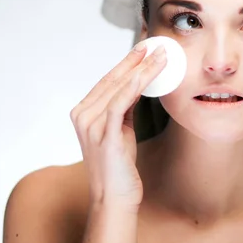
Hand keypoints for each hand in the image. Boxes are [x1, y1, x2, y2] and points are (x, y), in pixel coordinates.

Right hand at [70, 42, 166, 210]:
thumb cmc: (118, 167)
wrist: (114, 199)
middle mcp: (82, 115)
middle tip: (155, 44)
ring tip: (160, 55)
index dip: (127, 62)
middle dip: (136, 60)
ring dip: (141, 68)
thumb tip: (137, 86)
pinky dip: (135, 84)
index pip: (107, 80)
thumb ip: (122, 109)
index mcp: (83, 112)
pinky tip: (149, 73)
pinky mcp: (104, 134)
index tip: (144, 48)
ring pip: (118, 87)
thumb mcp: (119, 131)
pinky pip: (121, 102)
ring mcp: (90, 124)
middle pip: (112, 79)